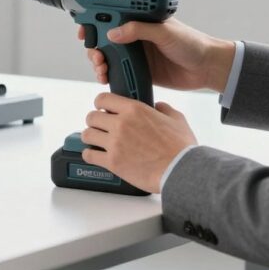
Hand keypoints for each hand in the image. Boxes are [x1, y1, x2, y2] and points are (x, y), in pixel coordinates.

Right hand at [79, 18, 234, 91]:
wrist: (207, 68)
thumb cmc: (192, 43)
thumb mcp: (165, 32)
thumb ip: (139, 30)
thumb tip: (112, 33)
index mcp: (140, 19)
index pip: (111, 15)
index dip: (95, 20)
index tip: (85, 28)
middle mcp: (135, 34)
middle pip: (104, 37)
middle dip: (94, 46)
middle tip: (95, 55)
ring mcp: (137, 53)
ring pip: (108, 55)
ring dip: (98, 62)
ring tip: (101, 68)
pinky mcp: (140, 69)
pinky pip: (118, 71)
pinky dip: (108, 74)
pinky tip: (105, 78)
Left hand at [80, 93, 197, 193]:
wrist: (180, 171)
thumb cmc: (181, 147)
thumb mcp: (176, 119)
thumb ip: (164, 109)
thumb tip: (158, 106)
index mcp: (134, 109)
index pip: (103, 98)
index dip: (101, 104)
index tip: (103, 109)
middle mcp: (120, 123)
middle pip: (91, 117)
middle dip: (95, 122)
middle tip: (101, 127)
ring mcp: (114, 143)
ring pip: (87, 134)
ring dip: (91, 137)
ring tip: (97, 141)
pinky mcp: (112, 162)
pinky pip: (89, 155)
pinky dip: (90, 155)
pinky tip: (95, 155)